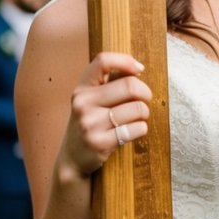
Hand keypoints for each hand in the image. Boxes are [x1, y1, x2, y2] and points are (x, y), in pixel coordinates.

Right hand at [60, 52, 151, 177]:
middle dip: (145, 92)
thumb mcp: (91, 100)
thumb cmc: (90, 123)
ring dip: (144, 113)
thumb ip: (109, 83)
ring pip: (138, 108)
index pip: (103, 61)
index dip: (126, 60)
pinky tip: (132, 131)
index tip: (139, 69)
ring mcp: (90, 123)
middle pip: (130, 85)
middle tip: (145, 99)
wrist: (72, 158)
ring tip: (136, 118)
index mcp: (82, 88)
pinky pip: (137, 128)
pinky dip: (141, 128)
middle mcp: (83, 103)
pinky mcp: (100, 142)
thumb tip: (138, 68)